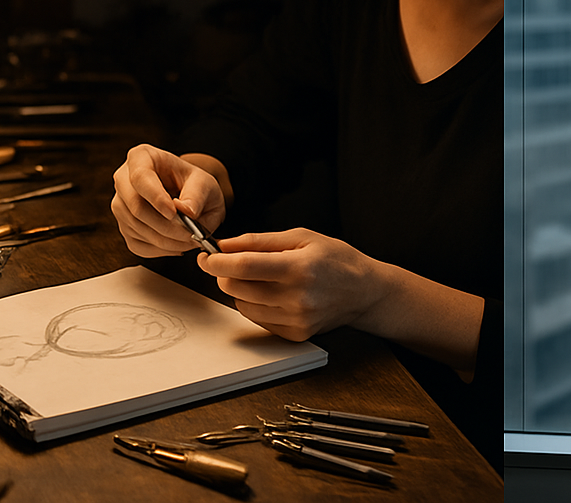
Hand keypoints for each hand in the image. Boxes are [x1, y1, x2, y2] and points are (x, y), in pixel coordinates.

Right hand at [111, 143, 226, 257]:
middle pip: (135, 206)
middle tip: (191, 234)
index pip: (141, 177)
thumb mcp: (205, 183)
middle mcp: (124, 180)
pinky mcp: (124, 227)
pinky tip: (178, 244)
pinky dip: (160, 249)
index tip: (174, 212)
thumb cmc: (195, 184)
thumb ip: (198, 194)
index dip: (155, 197)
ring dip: (166, 240)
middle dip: (165, 225)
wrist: (192, 196)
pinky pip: (138, 244)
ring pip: (136, 228)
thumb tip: (186, 211)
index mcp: (142, 157)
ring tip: (191, 239)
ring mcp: (121, 205)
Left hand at [197, 228, 383, 340]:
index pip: (244, 266)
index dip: (217, 261)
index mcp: (299, 268)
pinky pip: (257, 319)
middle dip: (226, 273)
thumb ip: (261, 241)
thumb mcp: (303, 237)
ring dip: (240, 289)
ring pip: (243, 305)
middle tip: (232, 262)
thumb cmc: (336, 259)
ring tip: (260, 276)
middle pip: (238, 287)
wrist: (365, 291)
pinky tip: (272, 293)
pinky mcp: (295, 334)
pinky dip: (255, 304)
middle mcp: (296, 297)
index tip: (205, 256)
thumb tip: (226, 245)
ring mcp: (295, 319)